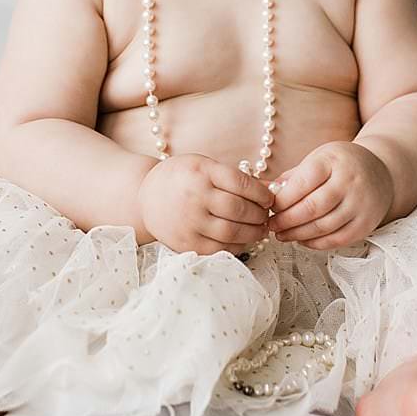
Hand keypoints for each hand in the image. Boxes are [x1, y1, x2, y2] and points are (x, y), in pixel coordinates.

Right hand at [137, 155, 276, 258]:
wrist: (145, 198)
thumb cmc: (182, 179)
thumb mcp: (204, 167)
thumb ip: (234, 177)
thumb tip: (271, 190)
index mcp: (201, 173)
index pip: (242, 184)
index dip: (262, 194)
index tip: (268, 199)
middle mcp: (194, 197)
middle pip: (239, 210)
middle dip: (260, 215)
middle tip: (265, 216)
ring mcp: (189, 222)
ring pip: (233, 232)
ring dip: (253, 233)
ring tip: (259, 229)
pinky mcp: (187, 243)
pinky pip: (220, 249)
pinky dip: (238, 246)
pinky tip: (242, 239)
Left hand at [267, 142, 396, 250]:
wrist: (380, 172)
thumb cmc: (341, 165)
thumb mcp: (319, 159)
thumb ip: (293, 177)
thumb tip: (267, 194)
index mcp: (333, 161)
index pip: (302, 183)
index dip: (282, 200)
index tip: (269, 207)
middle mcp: (350, 182)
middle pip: (311, 208)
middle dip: (286, 220)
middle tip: (272, 225)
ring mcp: (360, 205)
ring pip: (323, 227)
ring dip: (298, 234)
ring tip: (283, 235)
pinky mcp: (366, 224)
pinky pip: (336, 240)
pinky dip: (315, 243)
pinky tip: (302, 239)